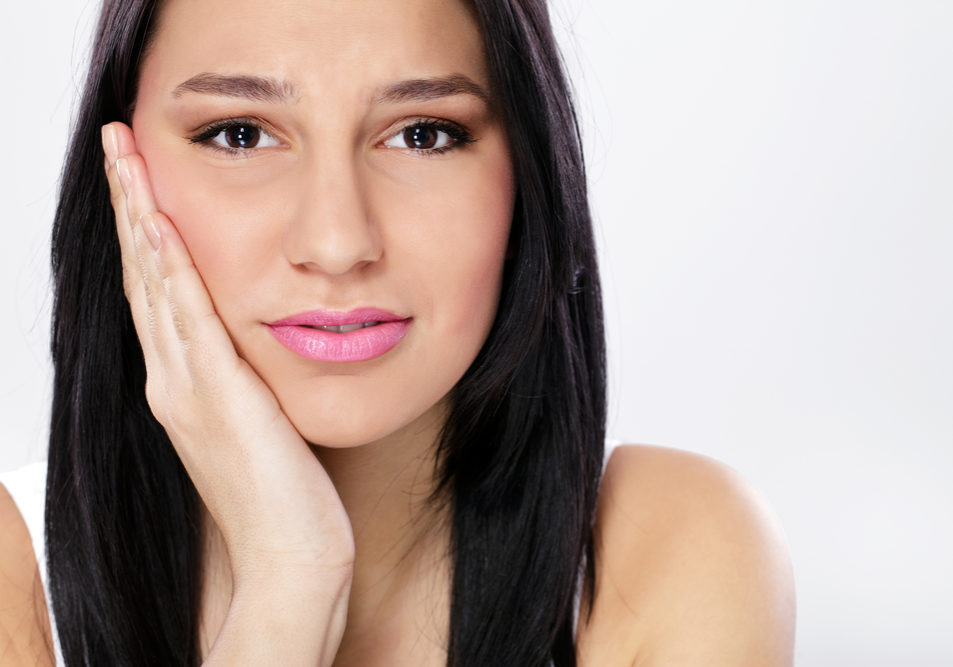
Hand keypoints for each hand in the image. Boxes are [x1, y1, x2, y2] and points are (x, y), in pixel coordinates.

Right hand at [102, 122, 352, 662]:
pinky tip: (160, 224)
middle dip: (129, 205)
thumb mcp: (260, 423)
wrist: (290, 558)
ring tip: (125, 158)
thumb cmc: (284, 497)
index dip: (143, 232)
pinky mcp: (218, 398)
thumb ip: (247, 382)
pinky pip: (188, 319)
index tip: (139, 180)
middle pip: (144, 276)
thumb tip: (257, 346)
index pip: (158, 292)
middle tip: (117, 145)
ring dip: (139, 216)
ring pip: (155, 285)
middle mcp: (174, 381)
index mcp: (184, 386)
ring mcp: (188, 389)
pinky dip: (170, 268)